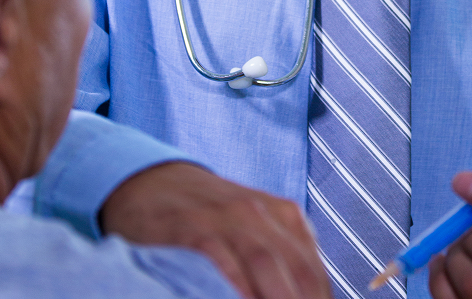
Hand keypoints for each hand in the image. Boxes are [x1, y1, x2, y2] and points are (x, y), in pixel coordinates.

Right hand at [99, 161, 331, 298]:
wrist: (156, 182)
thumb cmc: (212, 217)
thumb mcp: (257, 228)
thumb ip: (285, 260)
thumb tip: (309, 295)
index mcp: (285, 217)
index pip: (316, 273)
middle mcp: (261, 214)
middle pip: (298, 270)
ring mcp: (226, 218)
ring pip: (265, 263)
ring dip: (278, 296)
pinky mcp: (192, 227)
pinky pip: (220, 259)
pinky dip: (236, 287)